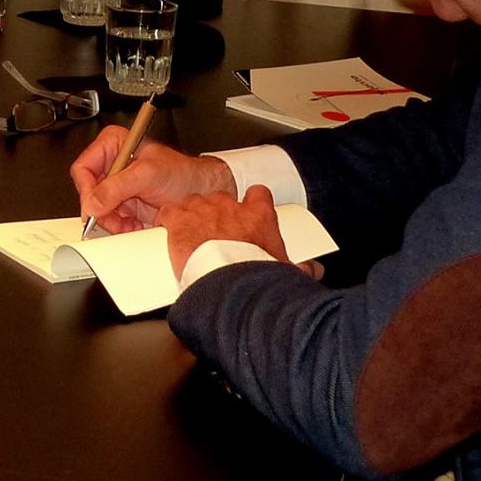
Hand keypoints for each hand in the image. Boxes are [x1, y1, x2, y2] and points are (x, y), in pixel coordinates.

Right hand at [70, 125, 236, 235]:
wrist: (200, 193)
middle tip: (114, 217)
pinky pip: (110, 219)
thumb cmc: (182, 173)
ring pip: (97, 209)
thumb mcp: (147, 175)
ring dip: (111, 220)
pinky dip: (119, 226)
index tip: (95, 205)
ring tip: (128, 223)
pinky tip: (132, 225)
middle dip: (102, 209)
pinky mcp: (124, 203)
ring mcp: (117, 185)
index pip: (84, 168)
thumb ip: (117, 187)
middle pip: (89, 192)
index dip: (87, 189)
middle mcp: (112, 164)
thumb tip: (93, 203)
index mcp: (113, 145)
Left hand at [159, 184, 287, 279]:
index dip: (252, 203)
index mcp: (259, 216)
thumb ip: (299, 267)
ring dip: (191, 216)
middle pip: (221, 198)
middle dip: (217, 212)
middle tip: (215, 233)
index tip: (248, 214)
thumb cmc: (255, 278)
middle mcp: (231, 208)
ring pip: (193, 202)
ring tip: (191, 237)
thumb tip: (312, 271)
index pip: (258, 194)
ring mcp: (204, 211)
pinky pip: (169, 212)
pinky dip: (167, 221)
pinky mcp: (180, 221)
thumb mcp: (284, 271)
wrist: (229, 286)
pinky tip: (168, 234)